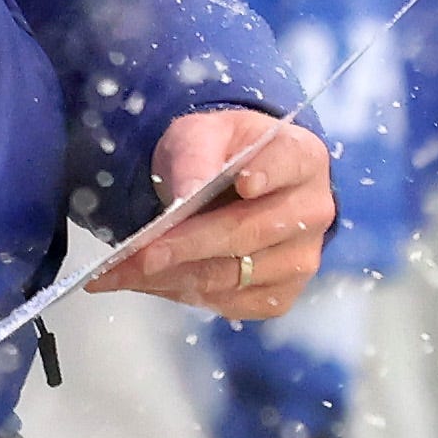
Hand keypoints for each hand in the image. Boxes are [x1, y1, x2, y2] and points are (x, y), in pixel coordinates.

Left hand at [87, 108, 337, 318]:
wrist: (233, 184)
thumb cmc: (220, 152)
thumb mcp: (202, 133)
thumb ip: (198, 153)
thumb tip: (189, 190)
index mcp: (303, 158)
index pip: (288, 163)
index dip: (268, 173)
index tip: (242, 182)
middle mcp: (312, 212)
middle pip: (248, 232)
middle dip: (186, 244)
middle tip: (139, 253)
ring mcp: (301, 259)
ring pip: (233, 276)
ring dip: (173, 277)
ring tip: (124, 272)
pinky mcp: (282, 295)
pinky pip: (231, 303)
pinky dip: (185, 294)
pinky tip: (152, 282)